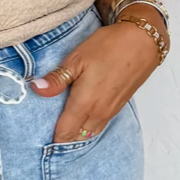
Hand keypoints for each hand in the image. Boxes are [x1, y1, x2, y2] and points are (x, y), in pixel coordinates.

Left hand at [29, 14, 166, 143]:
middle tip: (48, 129)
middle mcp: (99, 112)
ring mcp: (111, 111)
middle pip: (77, 138)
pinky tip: (82, 116)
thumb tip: (36, 89)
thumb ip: (57, 78)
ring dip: (77, 133)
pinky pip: (100, 125)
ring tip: (64, 125)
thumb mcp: (77, 58)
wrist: (143, 41)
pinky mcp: (119, 106)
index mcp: (85, 103)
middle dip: (63, 138)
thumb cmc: (108, 47)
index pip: (64, 133)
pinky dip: (89, 126)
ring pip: (90, 133)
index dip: (51, 137)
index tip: (39, 134)